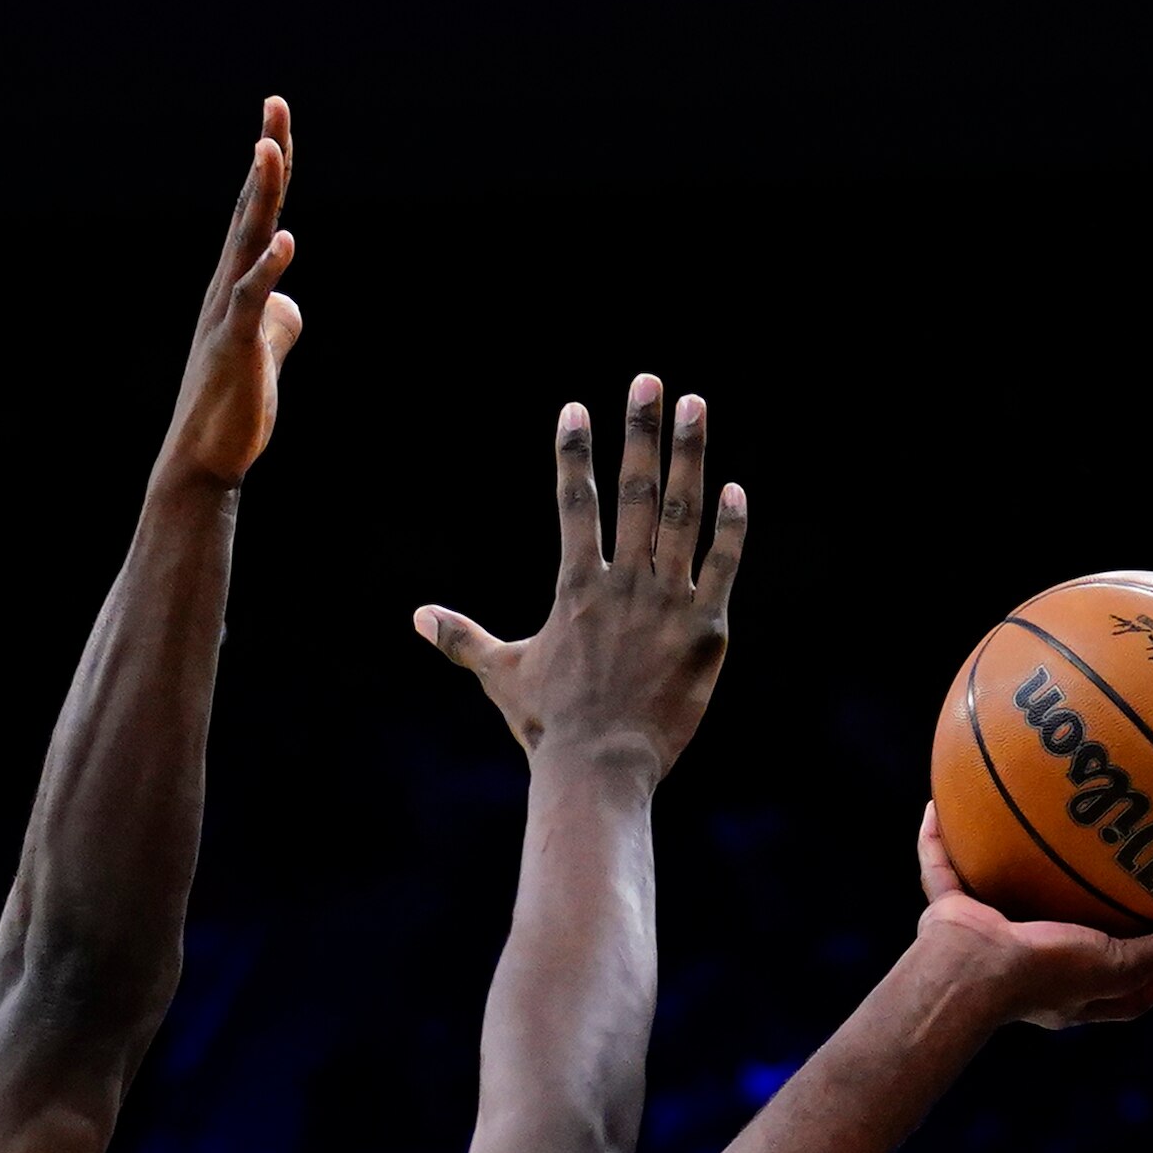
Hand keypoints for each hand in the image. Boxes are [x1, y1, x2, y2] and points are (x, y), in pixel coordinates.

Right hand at [158, 98, 304, 491]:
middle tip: (275, 105)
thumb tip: (289, 302)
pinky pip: (251, 300)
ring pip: (246, 243)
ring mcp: (228, 313)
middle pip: (250, 210)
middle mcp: (228, 286)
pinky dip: (268, 269)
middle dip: (265, 157)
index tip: (277, 118)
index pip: (257, 214)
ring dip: (258, 196)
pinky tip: (286, 241)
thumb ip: (277, 319)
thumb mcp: (264, 351)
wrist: (205, 459)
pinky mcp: (235, 346)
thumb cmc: (231, 406)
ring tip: (268, 150)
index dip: (271, 167)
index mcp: (238, 283)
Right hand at [414, 377, 747, 776]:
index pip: (574, 503)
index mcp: (576, 586)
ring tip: (694, 406)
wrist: (600, 771)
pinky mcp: (706, 632)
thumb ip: (463, 638)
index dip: (574, 453)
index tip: (575, 407)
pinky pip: (722, 568)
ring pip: (681, 515)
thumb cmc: (549, 727)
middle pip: (634, 491)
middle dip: (640, 432)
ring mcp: (668, 603)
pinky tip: (735, 488)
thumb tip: (417, 617)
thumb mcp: (502, 675)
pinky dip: (730, 529)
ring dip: (688, 457)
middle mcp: (623, 583)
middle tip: (648, 381)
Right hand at [909, 806, 1152, 1030]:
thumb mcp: (1120, 962)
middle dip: (1092, 915)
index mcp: (1074, 992)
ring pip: (1003, 897)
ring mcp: (990, 940)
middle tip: (1128, 882)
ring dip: (1013, 867)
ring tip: (1038, 826)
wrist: (970, 974)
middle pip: (1070, 941)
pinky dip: (938, 840)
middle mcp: (1033, 972)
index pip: (1132, 988)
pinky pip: (942, 867)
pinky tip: (941, 804)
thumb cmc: (1044, 973)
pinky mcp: (951, 913)